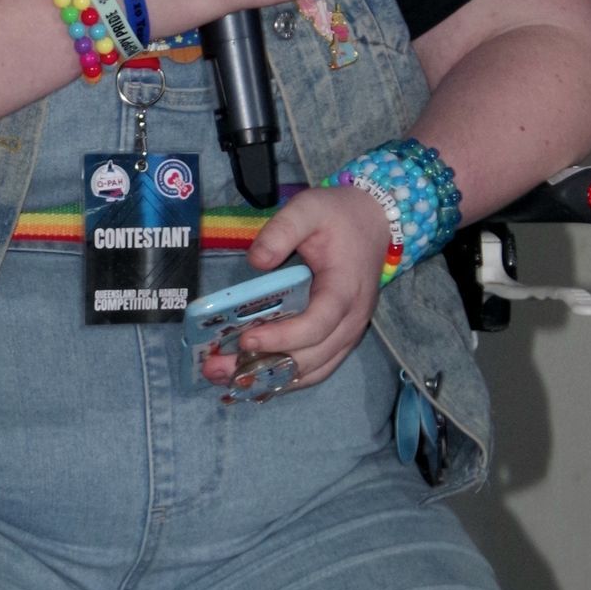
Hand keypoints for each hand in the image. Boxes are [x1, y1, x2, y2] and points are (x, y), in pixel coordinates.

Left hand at [199, 183, 392, 394]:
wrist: (373, 222)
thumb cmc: (339, 216)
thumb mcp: (308, 208)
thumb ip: (281, 231)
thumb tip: (255, 262)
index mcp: (344, 289)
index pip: (317, 325)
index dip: (282, 338)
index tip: (246, 338)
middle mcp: (351, 320)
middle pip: (310, 358)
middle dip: (263, 368)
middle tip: (217, 368)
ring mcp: (348, 333)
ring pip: (312, 371)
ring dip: (271, 380)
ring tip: (227, 379)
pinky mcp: (341, 338)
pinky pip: (316, 369)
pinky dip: (286, 379)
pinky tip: (253, 381)